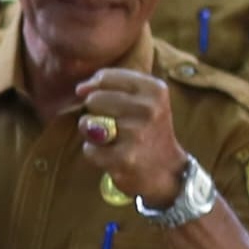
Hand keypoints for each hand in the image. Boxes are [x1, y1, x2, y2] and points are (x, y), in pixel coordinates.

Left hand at [73, 67, 192, 209]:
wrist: (167, 171)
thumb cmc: (147, 129)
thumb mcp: (143, 98)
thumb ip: (112, 85)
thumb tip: (81, 88)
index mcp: (154, 90)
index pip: (106, 77)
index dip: (95, 88)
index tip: (103, 99)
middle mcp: (148, 110)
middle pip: (93, 100)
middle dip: (95, 112)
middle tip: (113, 124)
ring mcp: (136, 135)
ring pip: (88, 124)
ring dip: (93, 134)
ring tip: (112, 140)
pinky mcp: (124, 159)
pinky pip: (89, 149)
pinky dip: (95, 153)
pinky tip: (113, 155)